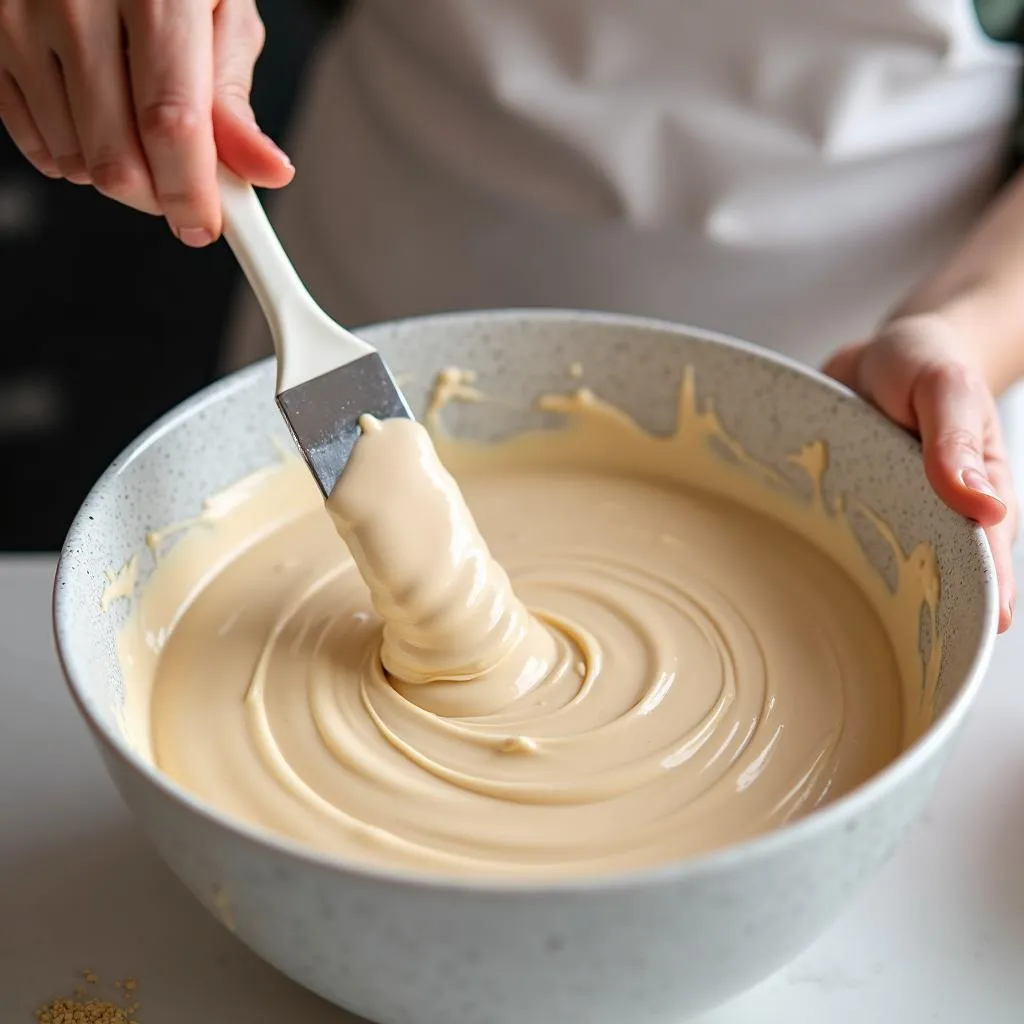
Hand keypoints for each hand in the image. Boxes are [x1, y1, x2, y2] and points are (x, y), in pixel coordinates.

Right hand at [0, 0, 293, 243]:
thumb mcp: (218, 11)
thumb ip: (234, 99)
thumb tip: (266, 172)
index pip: (171, 124)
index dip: (190, 192)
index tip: (204, 225)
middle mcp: (78, 0)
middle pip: (117, 157)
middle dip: (158, 197)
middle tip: (180, 190)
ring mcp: (20, 17)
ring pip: (75, 161)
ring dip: (116, 174)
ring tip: (132, 124)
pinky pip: (32, 143)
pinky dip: (71, 157)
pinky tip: (92, 118)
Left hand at [824, 313, 1016, 631]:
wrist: (887, 351)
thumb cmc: (929, 365)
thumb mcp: (945, 387)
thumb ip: (957, 439)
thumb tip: (985, 505)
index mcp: (977, 499)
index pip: (983, 571)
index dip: (971, 611)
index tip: (955, 649)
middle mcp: (934, 517)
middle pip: (929, 583)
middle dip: (912, 621)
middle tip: (884, 658)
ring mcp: (889, 516)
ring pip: (878, 571)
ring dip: (859, 596)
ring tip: (829, 640)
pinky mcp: (849, 508)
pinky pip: (836, 540)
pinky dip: (820, 558)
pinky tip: (794, 585)